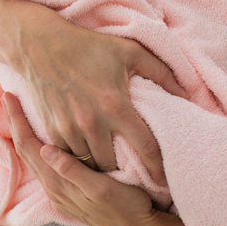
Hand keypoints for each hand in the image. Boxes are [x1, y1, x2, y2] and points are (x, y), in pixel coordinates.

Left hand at [2, 93, 159, 225]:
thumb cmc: (126, 207)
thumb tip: (46, 150)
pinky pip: (46, 166)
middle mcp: (53, 188)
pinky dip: (39, 148)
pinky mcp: (68, 194)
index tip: (9, 97)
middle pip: (26, 151)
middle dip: (15, 124)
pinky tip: (43, 139)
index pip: (28, 147)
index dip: (17, 121)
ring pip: (35, 159)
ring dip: (26, 135)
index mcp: (57, 184)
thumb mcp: (102, 189)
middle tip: (8, 98)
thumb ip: (73, 171)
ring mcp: (59, 193)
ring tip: (20, 113)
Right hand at [10, 12, 187, 185]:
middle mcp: (93, 124)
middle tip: (139, 179)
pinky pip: (70, 157)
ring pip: (91, 165)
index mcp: (116, 106)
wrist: (40, 45)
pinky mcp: (53, 130)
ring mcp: (70, 129)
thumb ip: (162, 73)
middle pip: (116, 165)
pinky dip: (81, 161)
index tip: (165, 180)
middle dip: (127, 175)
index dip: (158, 169)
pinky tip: (90, 159)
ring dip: (103, 170)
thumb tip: (186, 94)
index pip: (145, 148)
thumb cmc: (89, 46)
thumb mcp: (131, 52)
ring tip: (116, 174)